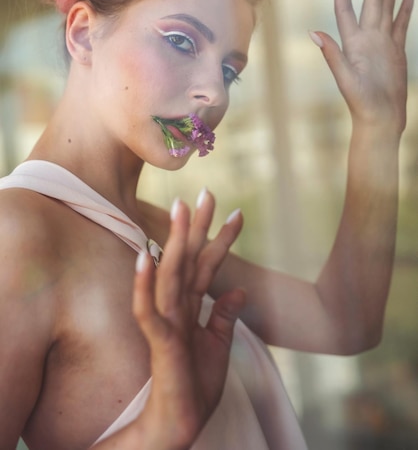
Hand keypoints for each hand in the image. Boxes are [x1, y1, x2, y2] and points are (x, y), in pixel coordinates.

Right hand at [132, 191, 244, 449]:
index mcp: (193, 307)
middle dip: (199, 226)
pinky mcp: (160, 341)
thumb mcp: (219, 345)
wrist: (182, 423)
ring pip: (171, 274)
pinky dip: (145, 285)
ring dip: (175, 241)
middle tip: (208, 191)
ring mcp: (168, 321)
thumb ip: (225, 316)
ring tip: (182, 209)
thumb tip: (240, 290)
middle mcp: (179, 307)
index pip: (208, 265)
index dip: (222, 239)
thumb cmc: (196, 385)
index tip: (237, 212)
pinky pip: (148, 310)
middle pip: (190, 259)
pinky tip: (146, 257)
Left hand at [311, 0, 413, 133]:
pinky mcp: (396, 51)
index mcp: (353, 42)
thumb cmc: (361, 103)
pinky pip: (401, 23)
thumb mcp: (345, 79)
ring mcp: (382, 43)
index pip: (345, 7)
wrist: (380, 119)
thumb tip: (314, 33)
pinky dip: (405, 7)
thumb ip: (333, 55)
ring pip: (387, 7)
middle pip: (371, 0)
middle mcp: (366, 38)